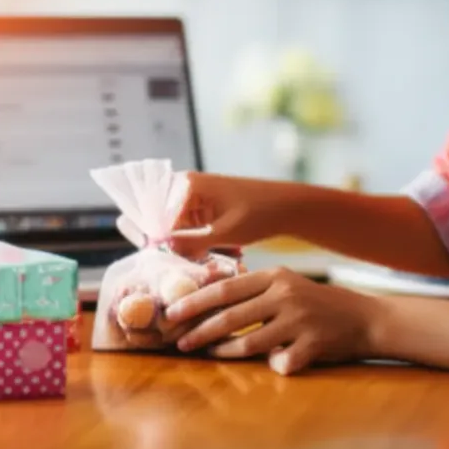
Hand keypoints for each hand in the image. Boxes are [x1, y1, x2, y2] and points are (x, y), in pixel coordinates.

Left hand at [164, 267, 381, 374]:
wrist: (367, 318)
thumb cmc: (317, 303)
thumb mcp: (286, 285)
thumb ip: (254, 290)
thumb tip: (207, 297)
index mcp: (275, 276)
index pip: (225, 288)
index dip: (194, 302)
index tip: (172, 313)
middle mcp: (285, 294)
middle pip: (230, 316)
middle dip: (199, 331)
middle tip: (178, 342)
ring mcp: (299, 320)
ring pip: (249, 342)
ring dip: (223, 351)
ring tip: (206, 354)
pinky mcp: (313, 344)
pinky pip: (280, 363)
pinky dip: (272, 366)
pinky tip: (271, 365)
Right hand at [170, 172, 291, 256]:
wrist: (290, 207)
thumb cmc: (259, 214)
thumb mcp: (223, 233)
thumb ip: (190, 242)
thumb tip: (161, 250)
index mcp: (187, 184)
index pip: (159, 215)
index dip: (159, 240)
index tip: (166, 262)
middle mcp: (187, 185)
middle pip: (166, 219)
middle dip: (174, 243)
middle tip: (184, 263)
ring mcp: (197, 196)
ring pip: (179, 226)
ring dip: (187, 244)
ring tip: (201, 259)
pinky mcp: (207, 206)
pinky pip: (192, 226)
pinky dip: (198, 241)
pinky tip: (209, 254)